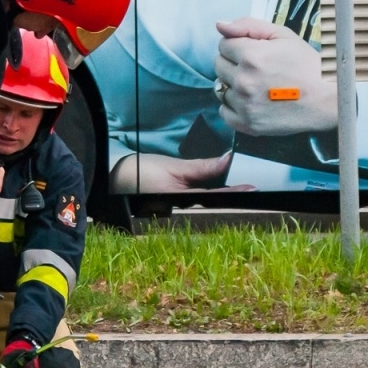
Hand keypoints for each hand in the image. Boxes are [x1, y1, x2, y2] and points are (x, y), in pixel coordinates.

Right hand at [108, 153, 255, 193]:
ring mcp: (177, 204)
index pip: (215, 195)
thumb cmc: (139, 172)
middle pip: (213, 199)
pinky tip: (218, 179)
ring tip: (239, 182)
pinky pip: (195, 194)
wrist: (114, 177)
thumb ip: (201, 167)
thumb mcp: (172, 167)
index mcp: (182, 199)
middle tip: (251, 185)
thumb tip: (226, 161)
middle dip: (231, 192)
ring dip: (221, 190)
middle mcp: (182, 206)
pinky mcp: (173, 199)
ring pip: (205, 197)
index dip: (235, 191)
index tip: (253, 188)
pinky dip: (208, 187)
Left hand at [213, 18, 337, 135]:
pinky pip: (224, 111)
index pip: (223, 44)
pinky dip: (233, 106)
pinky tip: (251, 100)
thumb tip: (220, 25)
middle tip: (256, 68)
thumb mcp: (283, 36)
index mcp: (251, 56)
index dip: (238, 45)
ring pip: (220, 88)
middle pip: (218, 65)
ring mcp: (244, 105)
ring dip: (233, 84)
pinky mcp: (247, 124)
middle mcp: (244, 81)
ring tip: (256, 85)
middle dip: (233, 63)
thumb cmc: (307, 65)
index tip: (254, 51)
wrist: (327, 99)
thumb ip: (249, 26)